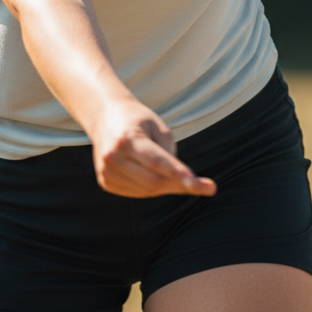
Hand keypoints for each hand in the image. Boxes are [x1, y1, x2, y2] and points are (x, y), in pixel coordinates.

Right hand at [89, 98, 217, 197]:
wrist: (105, 117)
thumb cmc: (138, 120)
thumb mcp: (158, 127)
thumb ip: (169, 154)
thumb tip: (175, 183)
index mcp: (128, 138)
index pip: (158, 161)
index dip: (181, 175)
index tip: (206, 187)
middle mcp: (113, 156)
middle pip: (155, 181)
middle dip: (181, 184)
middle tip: (204, 185)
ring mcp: (106, 172)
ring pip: (148, 191)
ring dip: (166, 185)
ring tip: (171, 170)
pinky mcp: (105, 182)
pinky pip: (138, 193)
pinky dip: (151, 187)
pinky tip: (151, 173)